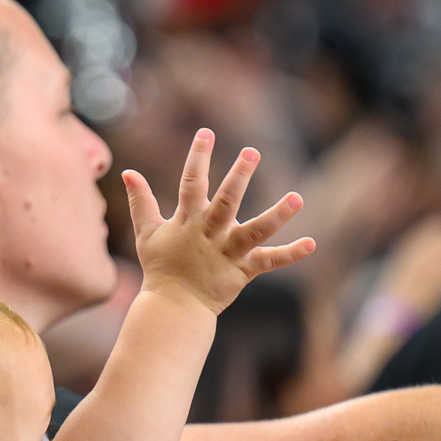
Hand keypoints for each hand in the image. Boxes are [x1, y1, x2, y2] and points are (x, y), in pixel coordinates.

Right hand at [121, 129, 312, 314]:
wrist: (173, 307)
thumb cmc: (160, 267)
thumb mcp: (147, 232)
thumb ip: (140, 201)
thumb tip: (128, 172)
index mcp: (188, 221)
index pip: (192, 183)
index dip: (198, 157)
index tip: (207, 133)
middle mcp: (210, 234)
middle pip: (227, 202)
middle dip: (238, 176)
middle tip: (251, 152)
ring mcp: (228, 253)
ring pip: (256, 231)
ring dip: (277, 214)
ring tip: (297, 197)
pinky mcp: (243, 271)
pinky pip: (270, 261)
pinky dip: (291, 254)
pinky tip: (312, 242)